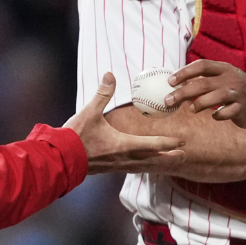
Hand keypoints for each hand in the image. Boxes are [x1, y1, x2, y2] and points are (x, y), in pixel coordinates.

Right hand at [65, 73, 185, 172]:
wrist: (60, 158)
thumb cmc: (76, 137)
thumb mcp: (89, 112)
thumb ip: (102, 94)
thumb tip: (110, 75)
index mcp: (124, 145)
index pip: (152, 145)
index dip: (168, 143)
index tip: (182, 141)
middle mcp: (124, 158)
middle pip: (154, 160)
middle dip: (170, 158)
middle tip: (185, 157)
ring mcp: (118, 166)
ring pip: (144, 166)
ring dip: (159, 164)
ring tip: (171, 162)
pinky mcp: (110, 169)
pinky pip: (133, 168)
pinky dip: (144, 166)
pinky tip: (144, 164)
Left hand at [165, 59, 245, 128]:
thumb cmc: (237, 88)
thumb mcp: (224, 77)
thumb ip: (205, 79)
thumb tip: (177, 83)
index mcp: (224, 68)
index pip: (201, 66)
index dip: (184, 72)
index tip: (170, 81)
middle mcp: (230, 79)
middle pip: (203, 84)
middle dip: (183, 92)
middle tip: (168, 100)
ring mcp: (237, 94)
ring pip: (214, 97)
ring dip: (199, 103)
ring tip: (191, 109)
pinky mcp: (242, 108)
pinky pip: (226, 113)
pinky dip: (217, 115)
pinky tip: (214, 116)